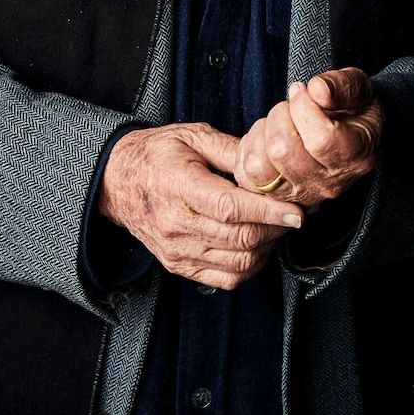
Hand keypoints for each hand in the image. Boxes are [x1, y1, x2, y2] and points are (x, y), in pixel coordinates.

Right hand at [98, 122, 304, 289]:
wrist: (116, 181)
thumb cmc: (156, 153)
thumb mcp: (191, 136)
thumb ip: (231, 149)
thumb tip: (267, 162)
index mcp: (178, 186)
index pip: (231, 208)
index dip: (268, 212)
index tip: (297, 212)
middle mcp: (176, 224)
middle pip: (239, 238)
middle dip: (275, 229)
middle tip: (293, 214)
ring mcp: (177, 250)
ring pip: (238, 262)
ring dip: (267, 248)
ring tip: (276, 227)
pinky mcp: (178, 266)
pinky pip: (225, 278)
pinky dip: (250, 266)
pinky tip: (257, 245)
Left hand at [234, 67, 383, 207]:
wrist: (345, 132)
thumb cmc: (351, 108)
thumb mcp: (359, 86)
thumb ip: (343, 85)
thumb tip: (316, 90)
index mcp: (356, 157)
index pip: (321, 139)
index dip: (303, 108)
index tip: (302, 92)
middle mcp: (330, 183)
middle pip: (283, 151)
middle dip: (279, 116)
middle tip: (290, 107)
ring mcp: (302, 194)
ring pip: (260, 166)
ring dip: (261, 134)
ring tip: (278, 124)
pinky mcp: (276, 196)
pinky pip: (246, 174)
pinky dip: (248, 148)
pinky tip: (266, 138)